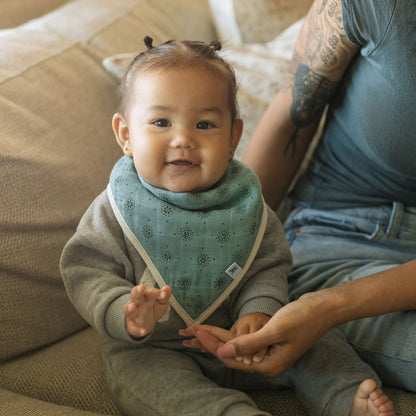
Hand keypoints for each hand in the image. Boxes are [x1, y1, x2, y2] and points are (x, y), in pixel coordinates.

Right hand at [124, 284, 171, 337]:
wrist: (144, 323)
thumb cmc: (153, 308)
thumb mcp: (161, 302)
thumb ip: (164, 296)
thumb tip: (168, 288)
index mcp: (144, 295)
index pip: (147, 290)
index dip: (155, 292)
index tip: (164, 294)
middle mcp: (137, 302)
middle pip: (135, 295)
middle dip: (138, 291)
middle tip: (141, 287)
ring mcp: (133, 314)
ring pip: (128, 310)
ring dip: (130, 308)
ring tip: (132, 306)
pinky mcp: (132, 326)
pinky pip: (132, 328)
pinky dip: (137, 330)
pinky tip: (144, 332)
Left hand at [182, 293, 332, 375]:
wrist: (322, 308)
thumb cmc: (301, 318)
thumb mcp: (273, 331)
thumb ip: (247, 343)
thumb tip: (222, 353)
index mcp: (268, 365)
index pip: (232, 358)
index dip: (212, 345)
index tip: (195, 331)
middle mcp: (267, 362)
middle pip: (232, 355)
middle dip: (211, 343)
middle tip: (191, 330)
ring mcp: (269, 352)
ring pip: (238, 348)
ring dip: (220, 339)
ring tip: (201, 330)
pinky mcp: (271, 341)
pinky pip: (246, 342)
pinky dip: (232, 336)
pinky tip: (223, 331)